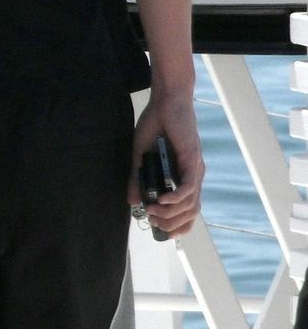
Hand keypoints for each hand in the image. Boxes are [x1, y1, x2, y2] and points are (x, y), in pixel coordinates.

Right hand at [129, 89, 202, 238]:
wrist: (165, 101)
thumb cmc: (155, 126)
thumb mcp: (141, 158)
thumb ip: (138, 180)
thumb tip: (133, 203)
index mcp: (184, 177)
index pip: (187, 211)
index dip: (175, 226)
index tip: (156, 227)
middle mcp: (193, 176)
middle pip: (190, 213)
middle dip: (171, 224)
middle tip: (151, 220)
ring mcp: (195, 169)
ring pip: (190, 204)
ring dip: (170, 213)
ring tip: (152, 210)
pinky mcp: (193, 160)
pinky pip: (189, 187)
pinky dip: (176, 198)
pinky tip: (162, 201)